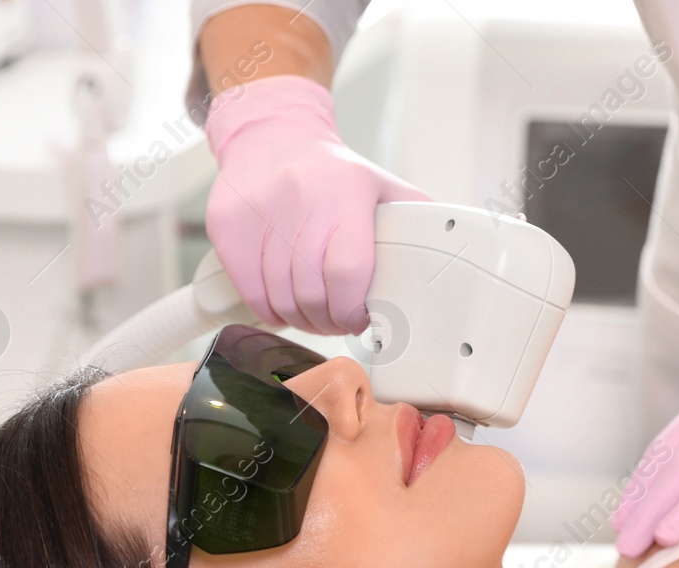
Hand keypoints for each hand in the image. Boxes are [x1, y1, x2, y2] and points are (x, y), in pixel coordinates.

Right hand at [204, 75, 428, 333]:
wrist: (270, 136)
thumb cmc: (331, 172)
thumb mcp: (379, 184)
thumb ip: (414, 217)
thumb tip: (451, 250)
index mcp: (345, 193)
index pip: (348, 271)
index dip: (353, 308)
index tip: (359, 316)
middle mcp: (299, 200)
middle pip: (312, 294)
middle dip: (328, 320)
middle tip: (336, 320)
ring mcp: (258, 212)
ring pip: (279, 299)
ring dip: (298, 319)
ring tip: (311, 312)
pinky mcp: (226, 224)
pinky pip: (248, 290)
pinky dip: (267, 309)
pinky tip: (282, 303)